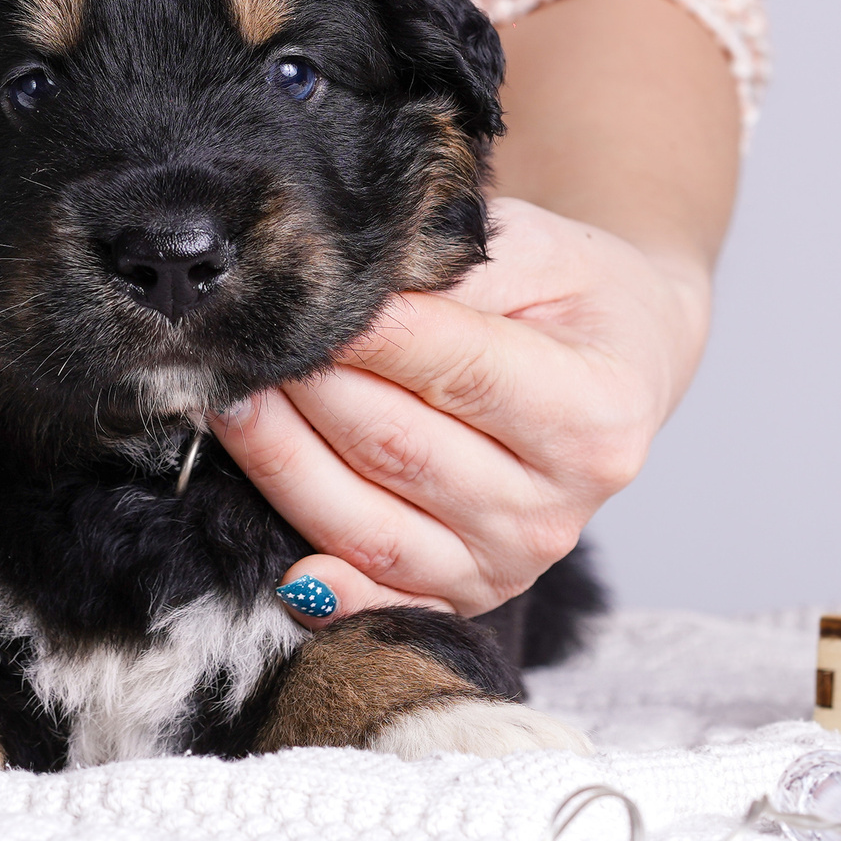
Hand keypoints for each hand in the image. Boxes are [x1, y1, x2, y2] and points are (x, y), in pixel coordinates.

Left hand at [212, 196, 711, 624]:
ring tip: (221, 397)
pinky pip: (379, 590)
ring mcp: (509, 561)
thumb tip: (341, 283)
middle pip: (393, 445)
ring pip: (365, 520)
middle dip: (300, 386)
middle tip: (226, 336)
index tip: (286, 292)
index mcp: (593, 413)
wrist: (618, 360)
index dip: (360, 331)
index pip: (451, 368)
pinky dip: (326, 586)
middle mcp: (555, 507)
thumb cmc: (569, 294)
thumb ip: (449, 270)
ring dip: (279, 459)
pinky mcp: (465, 592)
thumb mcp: (537, 248)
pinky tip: (280, 566)